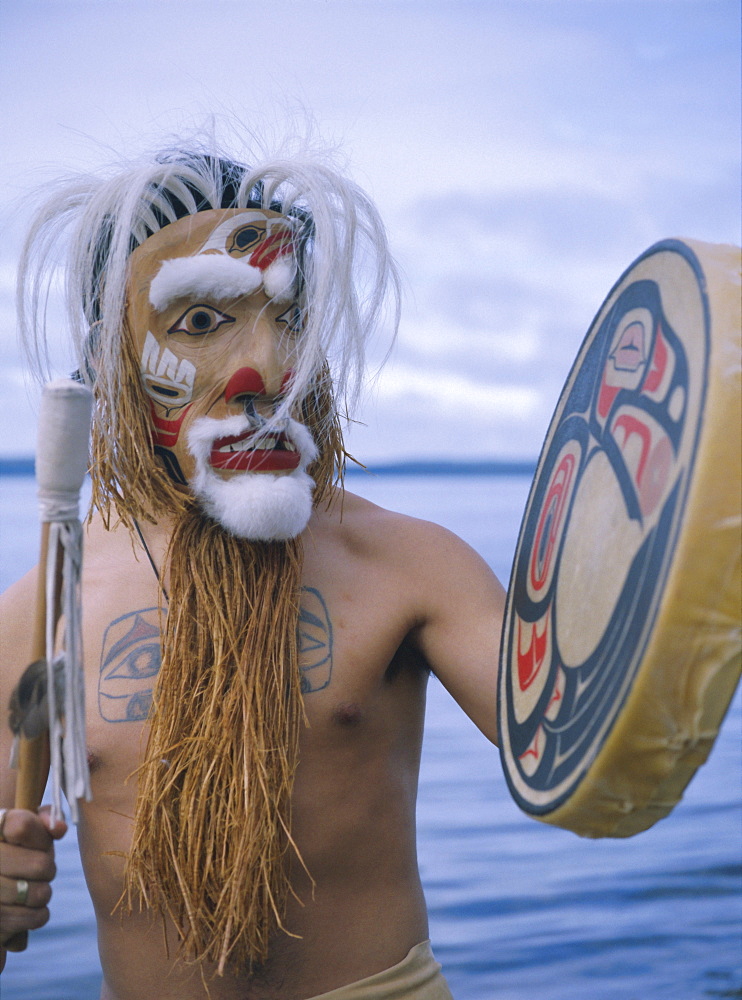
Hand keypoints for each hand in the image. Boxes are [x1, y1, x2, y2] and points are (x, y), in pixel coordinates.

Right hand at [0, 806, 66, 967]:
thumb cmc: (13, 855)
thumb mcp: (25, 831)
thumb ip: (42, 819)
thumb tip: (58, 828)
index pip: (23, 825)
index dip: (40, 838)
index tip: (37, 844)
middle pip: (40, 864)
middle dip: (47, 869)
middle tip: (38, 871)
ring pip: (39, 894)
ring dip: (42, 893)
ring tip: (30, 890)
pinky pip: (34, 918)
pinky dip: (37, 915)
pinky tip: (24, 909)